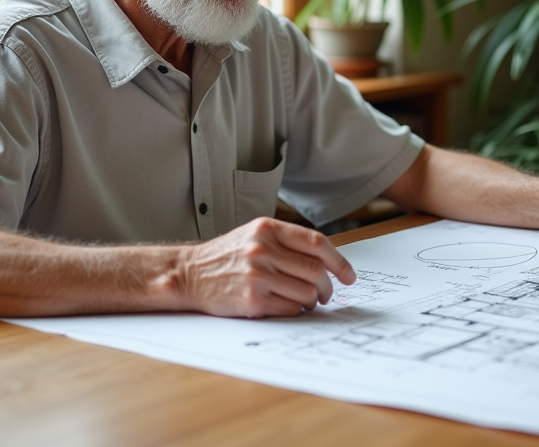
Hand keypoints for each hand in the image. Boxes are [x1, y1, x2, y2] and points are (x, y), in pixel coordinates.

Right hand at [177, 217, 356, 317]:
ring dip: (313, 301)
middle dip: (328, 286)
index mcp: (268, 229)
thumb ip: (287, 241)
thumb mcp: (254, 234)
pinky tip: (289, 306)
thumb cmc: (226, 256)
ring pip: (306, 292)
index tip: (349, 275)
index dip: (339, 261)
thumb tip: (327, 261)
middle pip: (315, 270)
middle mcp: (263, 250)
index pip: (316, 243)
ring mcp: (257, 275)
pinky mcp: (251, 301)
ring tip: (307, 301)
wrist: (188, 274)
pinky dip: (296, 310)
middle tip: (327, 293)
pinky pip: (290, 309)